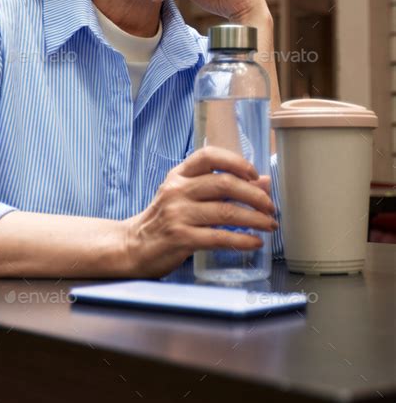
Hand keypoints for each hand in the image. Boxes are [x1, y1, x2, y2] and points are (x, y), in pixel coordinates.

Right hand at [123, 146, 278, 277]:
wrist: (133, 246)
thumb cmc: (165, 219)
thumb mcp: (186, 196)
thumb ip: (219, 187)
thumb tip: (263, 181)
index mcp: (178, 175)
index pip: (208, 156)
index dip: (235, 161)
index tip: (254, 173)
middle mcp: (177, 190)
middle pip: (224, 184)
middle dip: (254, 195)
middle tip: (270, 206)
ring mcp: (178, 214)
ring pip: (226, 212)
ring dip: (255, 219)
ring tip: (270, 225)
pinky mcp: (181, 238)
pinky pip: (219, 237)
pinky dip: (242, 240)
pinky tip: (255, 243)